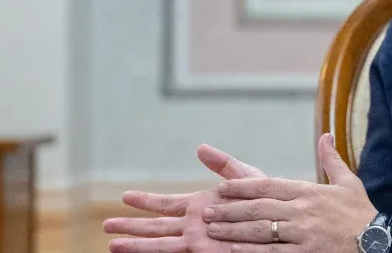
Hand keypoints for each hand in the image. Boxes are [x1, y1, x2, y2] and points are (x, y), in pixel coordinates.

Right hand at [103, 144, 265, 252]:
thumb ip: (224, 165)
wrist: (286, 226)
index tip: (124, 196)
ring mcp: (200, 243)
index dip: (145, 201)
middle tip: (105, 227)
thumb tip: (199, 148)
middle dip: (130, 227)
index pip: (165, 204)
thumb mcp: (246, 179)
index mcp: (200, 207)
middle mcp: (195, 227)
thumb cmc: (270, 203)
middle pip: (154, 228)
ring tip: (111, 246)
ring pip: (161, 244)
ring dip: (136, 246)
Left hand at [203, 133, 377, 251]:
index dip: (242, 187)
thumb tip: (326, 136)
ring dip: (232, 229)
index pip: (268, 186)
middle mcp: (302, 211)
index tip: (222, 188)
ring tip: (212, 229)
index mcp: (309, 191)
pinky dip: (249, 251)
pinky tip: (231, 250)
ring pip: (259, 230)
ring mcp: (302, 234)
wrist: (379, 241)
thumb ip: (331, 159)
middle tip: (207, 211)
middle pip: (257, 208)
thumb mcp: (348, 182)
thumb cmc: (361, 212)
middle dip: (229, 209)